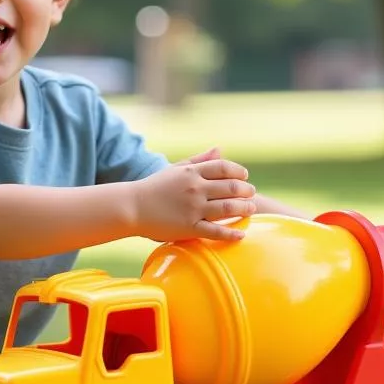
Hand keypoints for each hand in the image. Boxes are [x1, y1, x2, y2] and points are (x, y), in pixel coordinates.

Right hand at [131, 150, 256, 241]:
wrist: (131, 207)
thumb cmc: (153, 187)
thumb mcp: (176, 169)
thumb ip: (199, 160)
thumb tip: (220, 149)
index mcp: (191, 173)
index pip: (224, 168)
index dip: (239, 172)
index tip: (245, 177)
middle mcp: (195, 189)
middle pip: (231, 187)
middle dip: (246, 191)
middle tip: (252, 194)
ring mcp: (193, 208)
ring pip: (228, 208)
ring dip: (245, 208)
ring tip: (251, 209)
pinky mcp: (189, 227)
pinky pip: (216, 231)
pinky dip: (231, 233)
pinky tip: (241, 234)